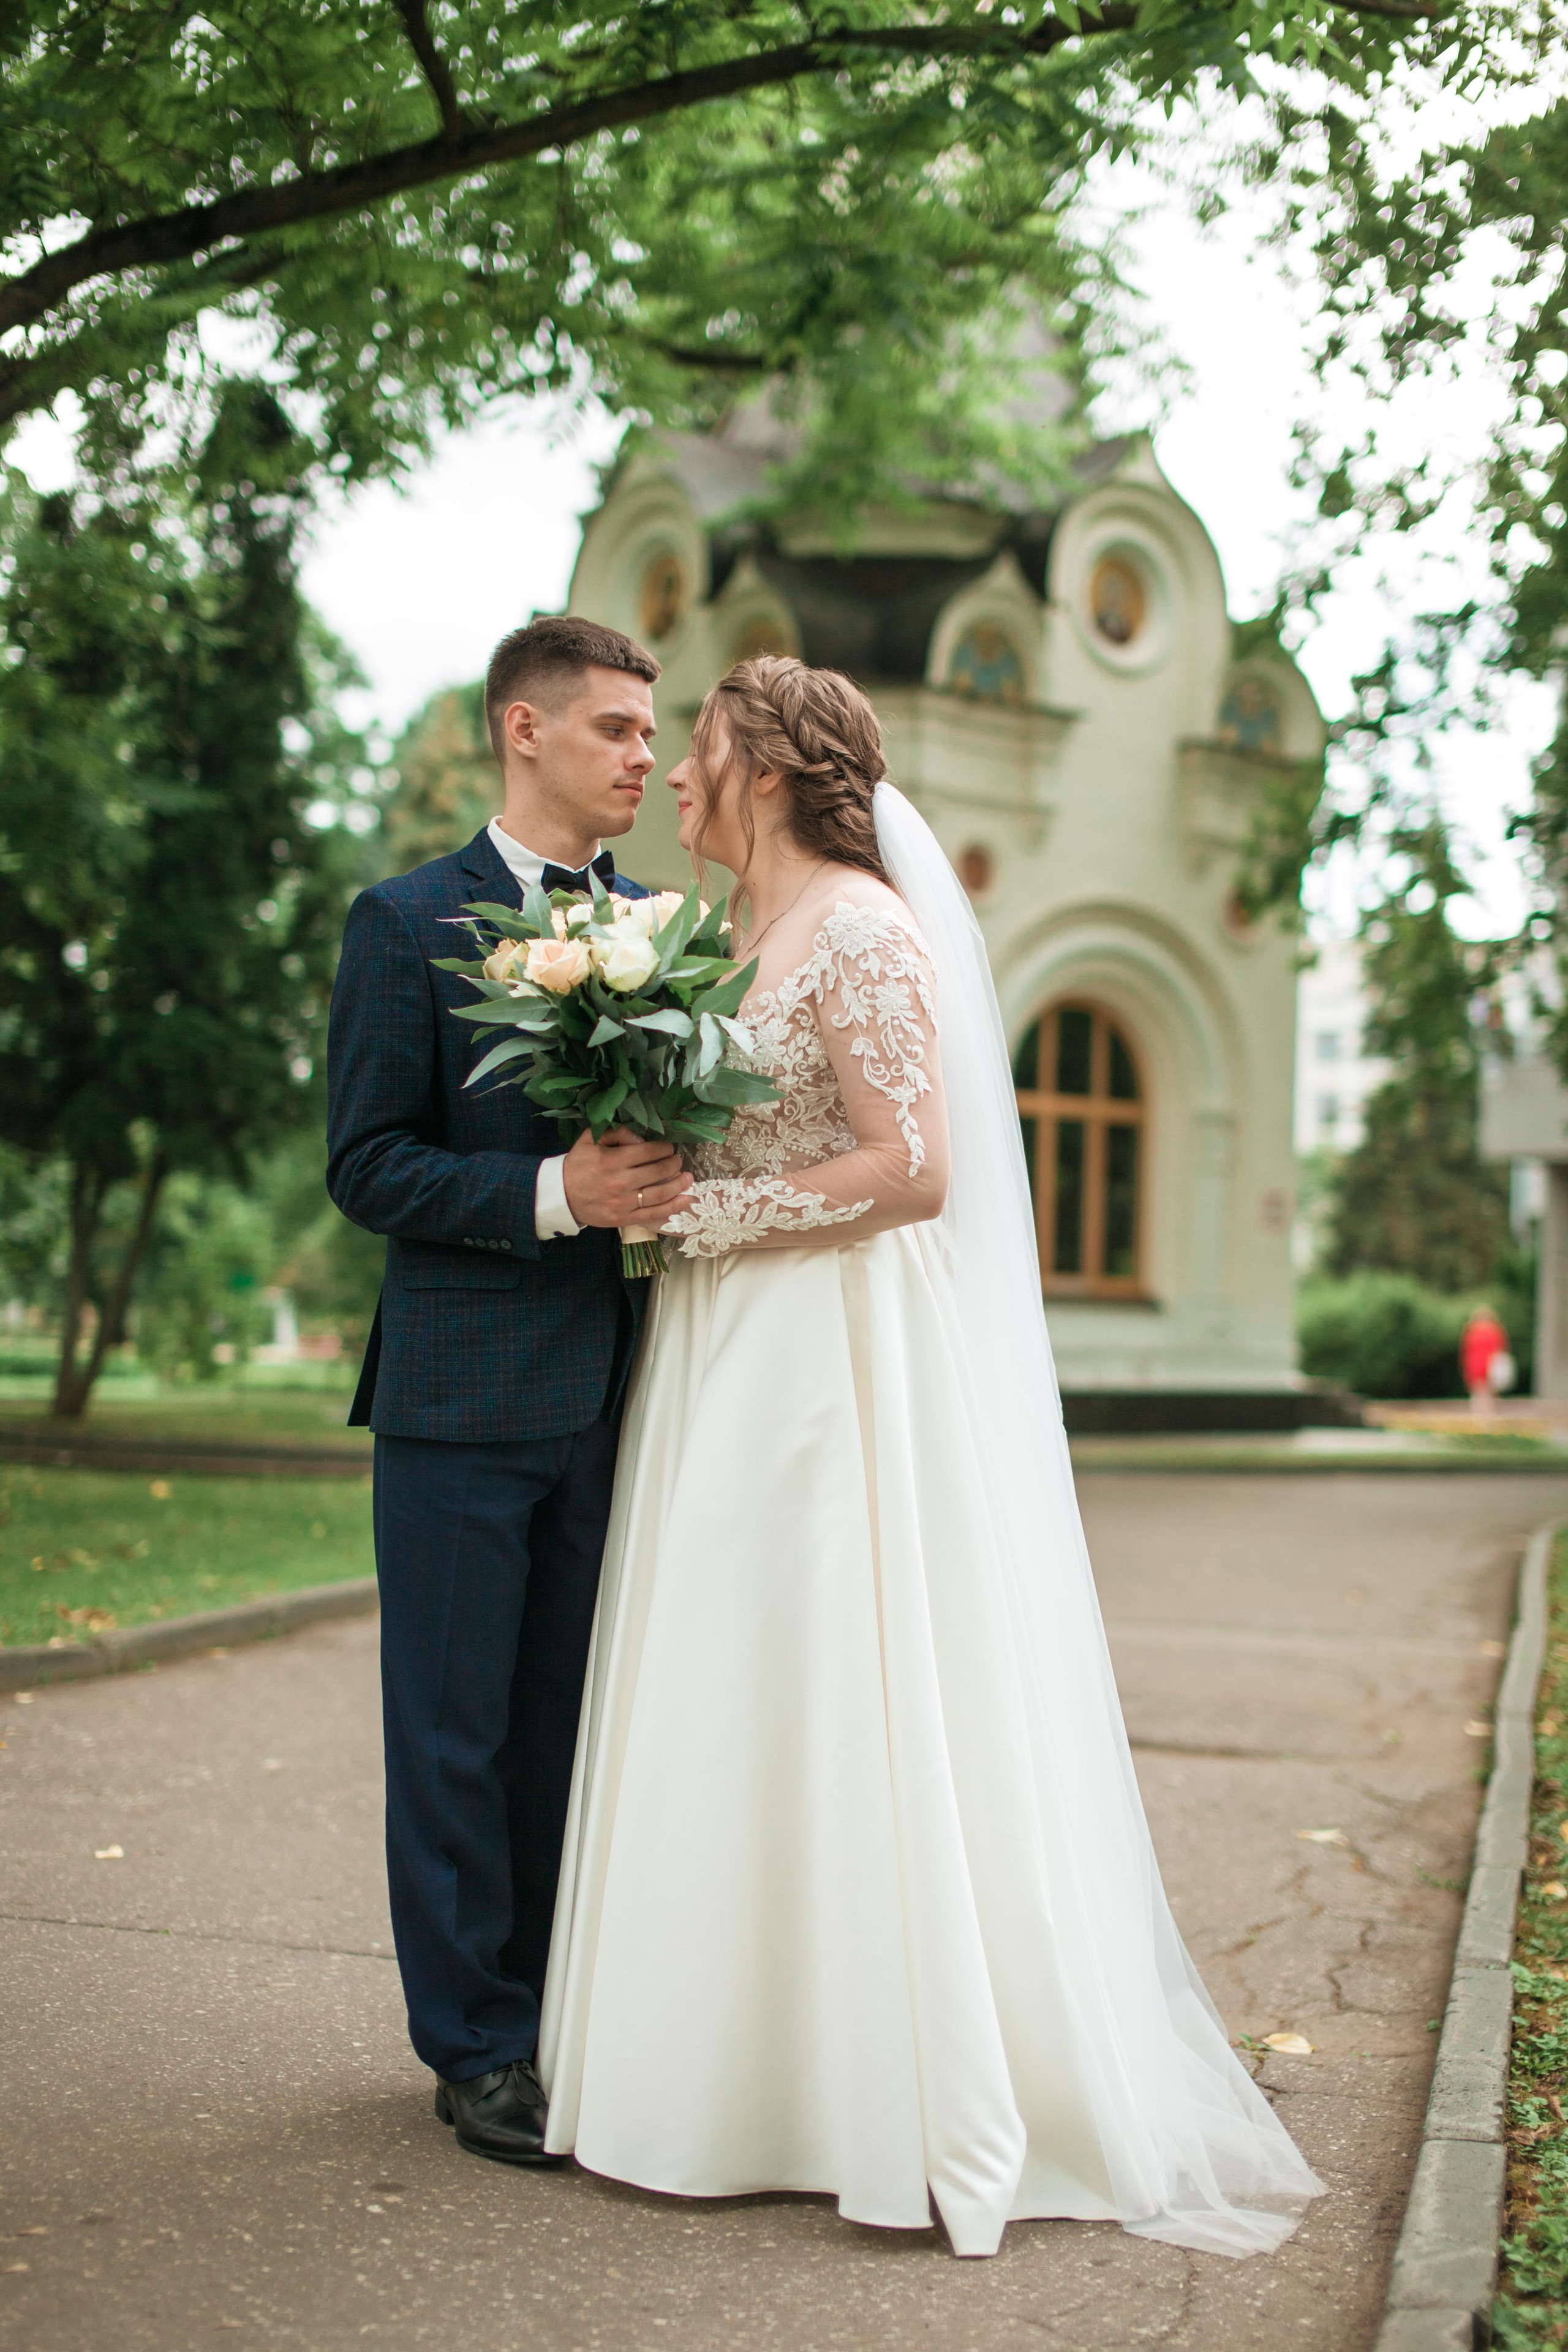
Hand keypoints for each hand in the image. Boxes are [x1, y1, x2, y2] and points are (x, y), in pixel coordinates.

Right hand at [561, 1127, 691, 1229]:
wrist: (562, 1196)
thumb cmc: (578, 1165)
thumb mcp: (590, 1139)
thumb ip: (616, 1133)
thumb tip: (642, 1139)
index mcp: (613, 1160)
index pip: (648, 1152)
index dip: (664, 1148)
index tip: (668, 1147)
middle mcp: (620, 1182)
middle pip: (658, 1171)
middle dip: (673, 1163)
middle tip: (677, 1160)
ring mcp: (624, 1203)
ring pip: (660, 1193)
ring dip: (679, 1184)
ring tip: (687, 1177)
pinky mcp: (624, 1219)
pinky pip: (653, 1214)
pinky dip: (673, 1207)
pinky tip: (685, 1199)